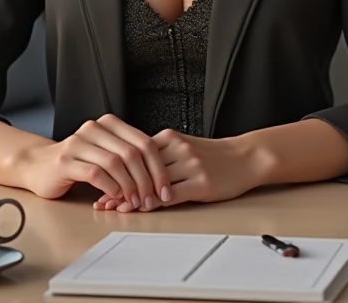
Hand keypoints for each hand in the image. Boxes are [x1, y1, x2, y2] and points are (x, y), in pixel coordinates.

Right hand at [19, 114, 171, 207]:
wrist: (39, 166)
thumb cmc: (78, 163)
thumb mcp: (106, 154)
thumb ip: (128, 158)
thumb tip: (160, 179)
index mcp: (110, 124)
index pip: (144, 142)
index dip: (159, 167)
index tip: (165, 189)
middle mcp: (95, 128)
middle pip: (133, 152)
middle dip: (147, 180)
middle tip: (151, 200)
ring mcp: (79, 142)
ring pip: (115, 162)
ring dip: (130, 186)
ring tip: (134, 202)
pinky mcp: (66, 160)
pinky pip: (95, 173)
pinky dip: (110, 187)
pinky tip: (115, 198)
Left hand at [95, 130, 259, 210]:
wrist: (246, 157)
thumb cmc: (214, 155)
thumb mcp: (184, 146)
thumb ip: (161, 155)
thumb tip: (132, 170)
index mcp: (170, 138)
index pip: (136, 156)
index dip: (117, 171)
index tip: (101, 184)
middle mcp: (178, 148)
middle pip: (141, 170)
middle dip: (120, 187)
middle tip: (104, 202)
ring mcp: (190, 164)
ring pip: (154, 183)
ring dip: (134, 198)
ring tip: (118, 209)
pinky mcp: (201, 181)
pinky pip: (172, 194)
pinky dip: (155, 203)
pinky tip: (145, 210)